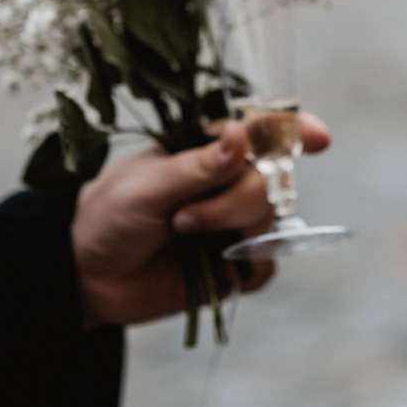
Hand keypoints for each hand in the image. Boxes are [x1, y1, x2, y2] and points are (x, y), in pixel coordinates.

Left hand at [71, 114, 329, 327]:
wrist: (88, 276)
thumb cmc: (109, 214)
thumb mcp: (146, 186)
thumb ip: (196, 167)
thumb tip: (240, 137)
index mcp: (207, 148)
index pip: (261, 131)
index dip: (294, 130)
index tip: (318, 139)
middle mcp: (227, 182)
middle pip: (270, 181)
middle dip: (235, 199)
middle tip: (184, 215)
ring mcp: (233, 224)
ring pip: (271, 222)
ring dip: (233, 229)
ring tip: (184, 233)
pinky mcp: (233, 266)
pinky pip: (267, 264)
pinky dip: (249, 266)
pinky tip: (214, 267)